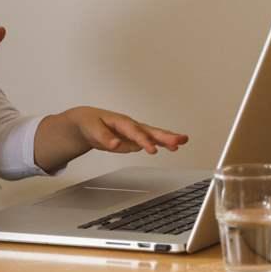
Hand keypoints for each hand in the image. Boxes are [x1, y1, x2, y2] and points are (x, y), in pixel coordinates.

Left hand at [62, 106, 188, 154]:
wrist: (87, 122)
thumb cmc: (90, 123)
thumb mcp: (92, 130)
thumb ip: (104, 138)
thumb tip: (115, 144)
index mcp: (121, 122)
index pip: (135, 132)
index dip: (144, 140)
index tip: (153, 150)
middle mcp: (131, 126)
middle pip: (150, 131)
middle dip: (164, 136)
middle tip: (179, 140)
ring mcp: (135, 133)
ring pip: (154, 135)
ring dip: (168, 138)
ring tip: (183, 141)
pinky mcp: (135, 139)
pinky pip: (152, 141)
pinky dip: (163, 143)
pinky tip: (173, 147)